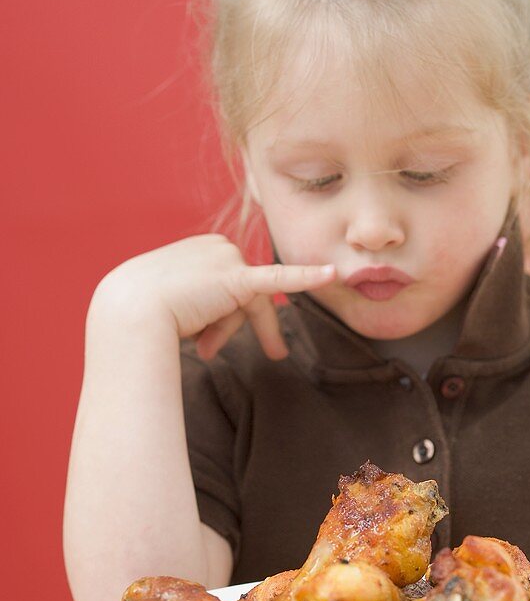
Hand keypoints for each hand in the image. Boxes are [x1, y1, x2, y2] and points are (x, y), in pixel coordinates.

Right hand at [91, 234, 335, 360]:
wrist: (126, 313)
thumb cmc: (136, 314)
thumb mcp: (167, 303)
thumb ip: (193, 304)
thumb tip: (202, 326)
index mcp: (199, 249)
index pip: (226, 286)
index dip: (217, 320)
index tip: (203, 344)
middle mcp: (215, 246)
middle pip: (242, 295)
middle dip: (226, 328)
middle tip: (226, 354)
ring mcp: (226, 259)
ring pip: (249, 304)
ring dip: (225, 332)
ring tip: (203, 351)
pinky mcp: (237, 279)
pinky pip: (279, 279)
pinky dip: (308, 277)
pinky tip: (332, 274)